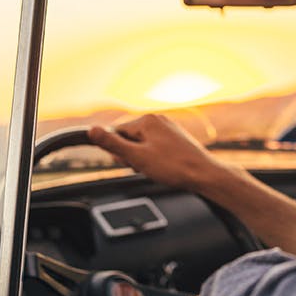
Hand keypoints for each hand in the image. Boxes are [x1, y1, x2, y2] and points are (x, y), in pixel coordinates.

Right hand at [88, 114, 240, 193]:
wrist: (204, 175)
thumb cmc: (174, 167)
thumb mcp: (137, 157)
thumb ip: (113, 144)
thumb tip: (91, 130)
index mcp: (147, 120)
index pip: (117, 132)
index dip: (117, 151)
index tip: (125, 162)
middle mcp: (158, 120)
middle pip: (130, 138)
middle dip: (131, 155)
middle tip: (143, 167)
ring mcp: (169, 129)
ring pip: (143, 144)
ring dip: (143, 159)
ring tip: (156, 168)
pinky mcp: (176, 139)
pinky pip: (155, 147)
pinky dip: (155, 159)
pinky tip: (164, 168)